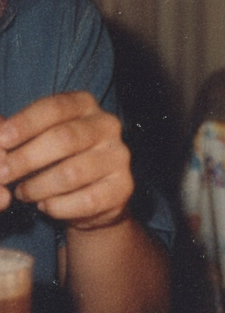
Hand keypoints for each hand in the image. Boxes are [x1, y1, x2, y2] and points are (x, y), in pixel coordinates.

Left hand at [0, 92, 132, 229]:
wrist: (90, 194)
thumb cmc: (54, 159)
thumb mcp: (34, 139)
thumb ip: (12, 134)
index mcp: (85, 105)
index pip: (56, 107)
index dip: (25, 123)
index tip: (0, 141)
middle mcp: (108, 125)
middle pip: (65, 138)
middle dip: (25, 159)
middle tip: (1, 174)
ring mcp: (119, 156)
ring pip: (72, 173)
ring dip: (37, 187)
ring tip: (22, 193)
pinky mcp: (123, 186)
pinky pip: (85, 201)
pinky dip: (57, 207)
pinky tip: (45, 205)